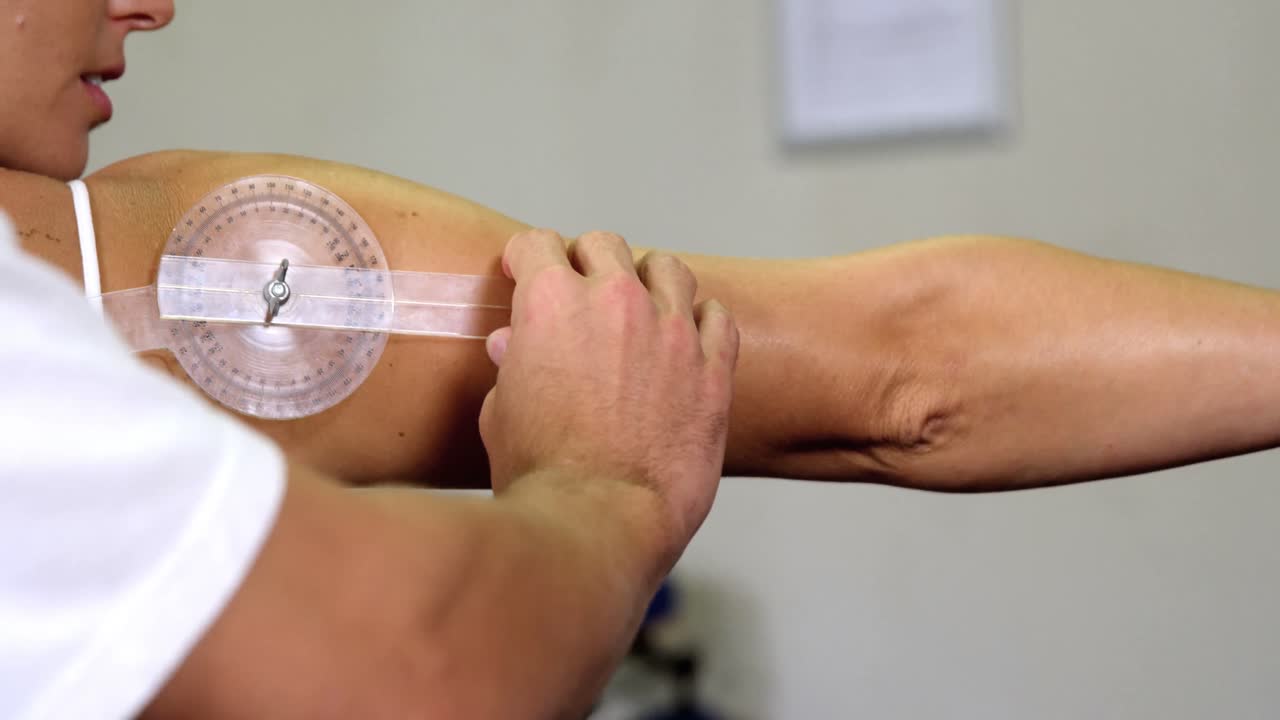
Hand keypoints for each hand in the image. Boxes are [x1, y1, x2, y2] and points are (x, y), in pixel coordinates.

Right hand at [479, 229, 738, 570]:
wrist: (597, 522)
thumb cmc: (540, 476)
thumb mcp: (502, 413)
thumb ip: (513, 367)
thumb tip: (514, 346)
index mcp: (551, 302)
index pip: (538, 245)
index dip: (526, 258)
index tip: (526, 272)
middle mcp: (615, 301)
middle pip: (604, 246)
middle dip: (586, 262)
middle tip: (581, 292)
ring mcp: (672, 331)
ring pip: (667, 268)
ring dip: (648, 280)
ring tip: (641, 307)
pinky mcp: (713, 368)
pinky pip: (718, 317)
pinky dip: (700, 322)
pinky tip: (688, 340)